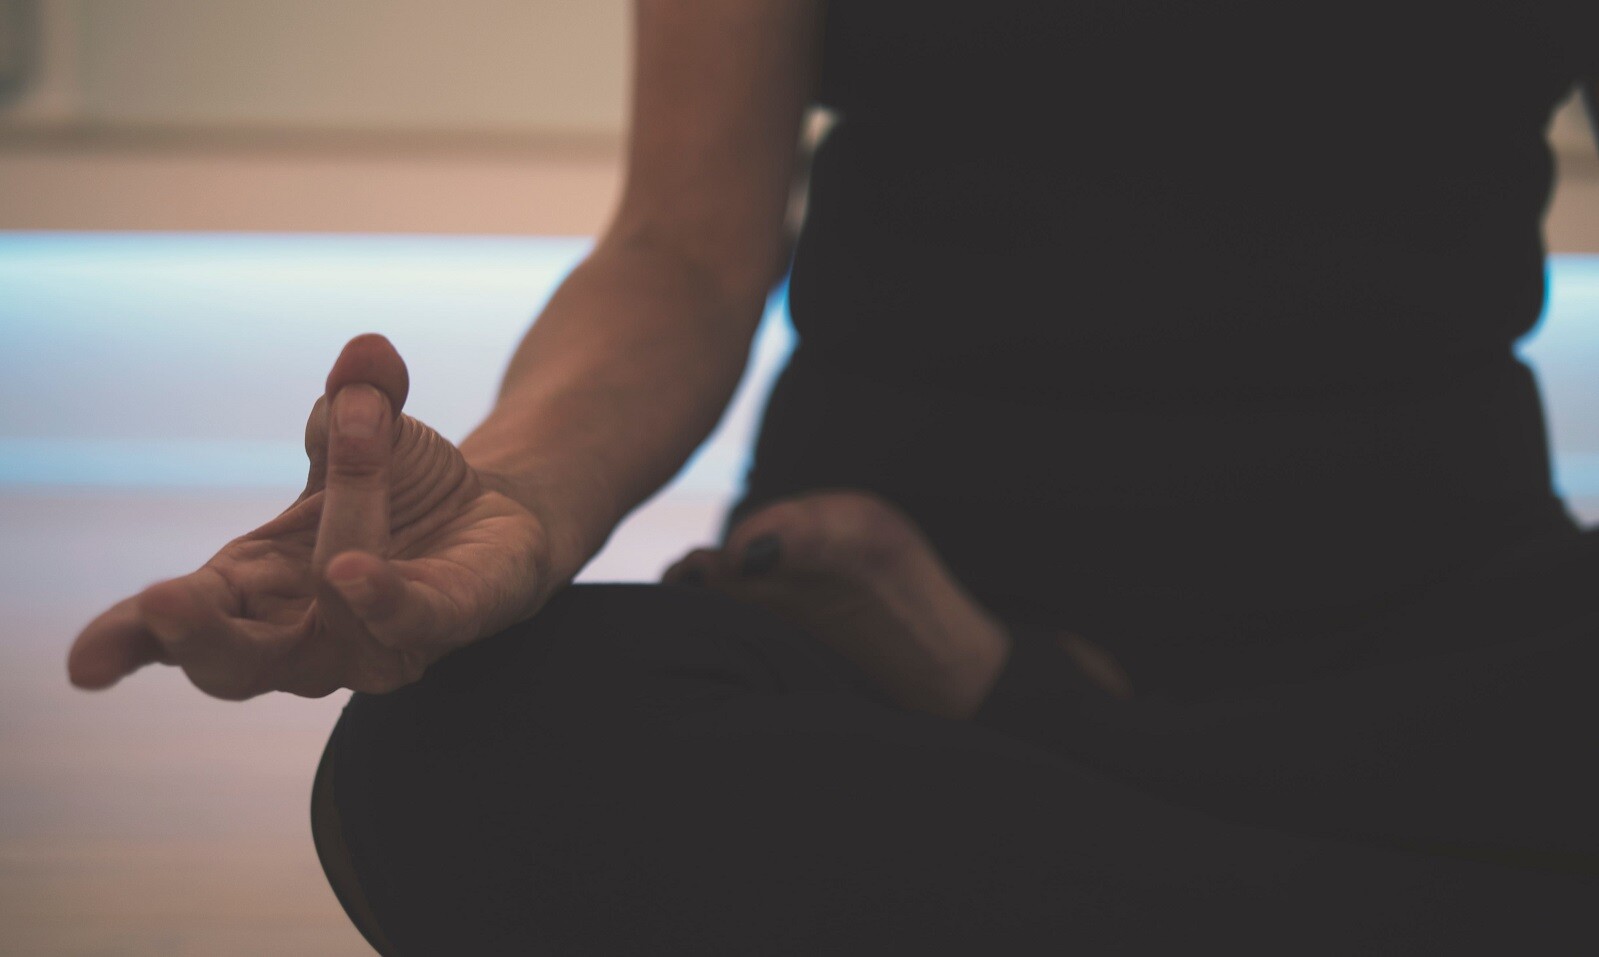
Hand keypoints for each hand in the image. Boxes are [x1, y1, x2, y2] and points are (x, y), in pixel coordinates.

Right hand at [68, 334, 554, 698]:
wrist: (492, 515)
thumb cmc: (396, 488)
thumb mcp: (365, 426)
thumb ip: (358, 395)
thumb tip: (368, 352)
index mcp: (251, 588)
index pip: (173, 628)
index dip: (127, 641)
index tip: (84, 664)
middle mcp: (304, 635)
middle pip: (236, 666)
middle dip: (199, 638)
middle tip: (164, 601)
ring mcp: (374, 642)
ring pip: (336, 620)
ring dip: (342, 524)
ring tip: (358, 437)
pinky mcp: (448, 625)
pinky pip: (412, 623)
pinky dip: (385, 599)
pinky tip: (358, 571)